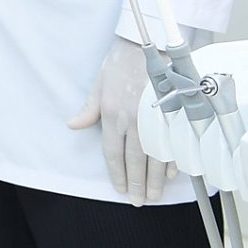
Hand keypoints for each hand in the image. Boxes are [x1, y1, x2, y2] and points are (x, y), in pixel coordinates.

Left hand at [68, 36, 172, 205]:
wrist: (147, 45)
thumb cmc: (120, 63)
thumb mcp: (99, 84)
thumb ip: (89, 109)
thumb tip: (72, 125)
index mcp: (113, 114)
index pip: (113, 152)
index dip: (116, 173)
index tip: (119, 189)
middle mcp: (134, 120)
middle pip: (135, 160)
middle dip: (136, 183)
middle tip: (137, 202)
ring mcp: (155, 119)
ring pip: (155, 157)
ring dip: (154, 179)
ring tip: (153, 195)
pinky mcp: (173, 115)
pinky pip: (174, 144)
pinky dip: (172, 162)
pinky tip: (169, 175)